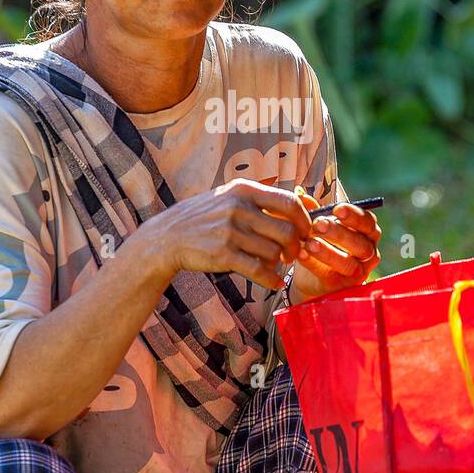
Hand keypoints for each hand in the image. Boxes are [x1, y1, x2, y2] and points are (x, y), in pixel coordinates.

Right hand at [138, 179, 313, 291]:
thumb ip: (257, 199)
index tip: (305, 232)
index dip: (304, 220)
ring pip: (274, 252)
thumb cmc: (203, 218)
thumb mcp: (227, 196)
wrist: (167, 237)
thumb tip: (295, 206)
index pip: (289, 202)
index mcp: (244, 190)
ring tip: (274, 265)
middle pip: (287, 231)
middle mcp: (239, 208)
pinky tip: (275, 283)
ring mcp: (231, 231)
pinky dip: (272, 280)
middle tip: (293, 254)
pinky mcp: (224, 254)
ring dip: (279, 263)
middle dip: (296, 247)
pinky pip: (259, 270)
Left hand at [290, 186, 380, 299]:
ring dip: (328, 252)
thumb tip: (299, 193)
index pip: (368, 222)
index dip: (354, 215)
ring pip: (348, 263)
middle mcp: (369, 253)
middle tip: (319, 224)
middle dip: (339, 233)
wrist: (311, 275)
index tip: (337, 208)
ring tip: (309, 243)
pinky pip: (330, 275)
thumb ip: (313, 209)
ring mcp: (358, 272)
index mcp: (368, 233)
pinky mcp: (341, 287)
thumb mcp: (319, 224)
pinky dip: (315, 264)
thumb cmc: (323, 242)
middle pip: (360, 244)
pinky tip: (301, 254)